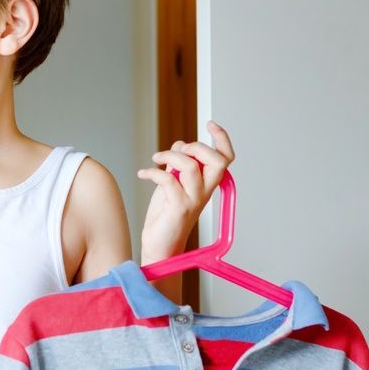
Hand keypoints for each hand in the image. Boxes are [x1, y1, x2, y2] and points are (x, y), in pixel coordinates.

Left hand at [137, 120, 235, 262]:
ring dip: (170, 156)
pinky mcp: (178, 208)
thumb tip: (179, 146)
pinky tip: (143, 174)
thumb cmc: (166, 214)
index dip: (222, 139)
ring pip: (190, 166)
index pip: (225, 159)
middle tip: (177, 150)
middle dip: (197, 147)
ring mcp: (193, 200)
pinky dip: (152, 172)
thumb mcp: (174, 183)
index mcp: (206, 184)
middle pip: (216, 161)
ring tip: (156, 159)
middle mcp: (204, 192)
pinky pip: (168, 180)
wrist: (159, 246)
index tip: (210, 124)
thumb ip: (179, 164)